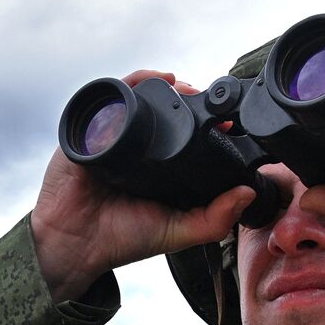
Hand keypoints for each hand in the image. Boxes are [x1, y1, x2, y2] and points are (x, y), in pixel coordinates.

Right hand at [32, 70, 255, 302]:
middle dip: (188, 99)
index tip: (229, 121)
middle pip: (166, 111)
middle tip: (207, 101)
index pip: (187, 136)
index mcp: (160, 167)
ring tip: (184, 88)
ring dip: (165, 87)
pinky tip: (155, 82)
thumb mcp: (177, 231)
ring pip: (142, 98)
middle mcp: (138, 148)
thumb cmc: (121, 238)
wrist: (75, 242)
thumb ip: (214, 219)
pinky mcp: (91, 128)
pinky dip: (134, 83)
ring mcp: (114, 134)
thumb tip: (248, 192)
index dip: (209, 124)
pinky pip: (113, 96)